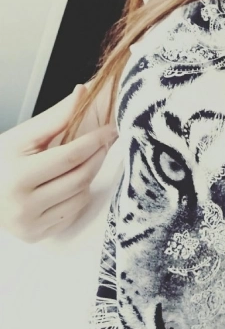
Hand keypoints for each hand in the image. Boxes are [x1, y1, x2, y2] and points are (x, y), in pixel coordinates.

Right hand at [0, 84, 117, 242]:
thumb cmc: (2, 161)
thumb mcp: (24, 137)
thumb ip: (56, 117)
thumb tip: (82, 92)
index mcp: (17, 176)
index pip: (70, 156)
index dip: (95, 140)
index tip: (110, 129)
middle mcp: (22, 205)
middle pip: (80, 177)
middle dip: (98, 156)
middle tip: (104, 142)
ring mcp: (29, 225)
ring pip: (81, 196)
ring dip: (88, 176)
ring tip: (80, 163)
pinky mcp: (36, 236)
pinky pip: (73, 213)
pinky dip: (78, 196)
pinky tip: (68, 184)